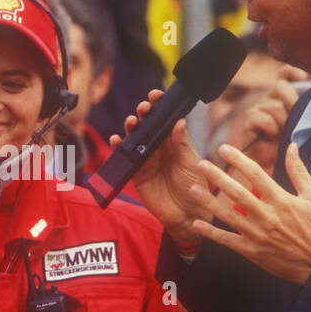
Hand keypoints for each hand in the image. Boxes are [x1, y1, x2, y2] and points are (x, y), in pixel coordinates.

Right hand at [110, 90, 210, 247]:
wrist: (187, 215)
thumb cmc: (195, 187)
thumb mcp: (191, 163)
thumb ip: (182, 143)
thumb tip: (179, 121)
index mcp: (175, 141)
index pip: (166, 119)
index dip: (160, 106)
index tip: (156, 95)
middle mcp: (159, 147)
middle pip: (148, 125)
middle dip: (144, 113)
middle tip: (144, 109)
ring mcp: (146, 159)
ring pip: (134, 138)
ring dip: (131, 127)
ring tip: (131, 122)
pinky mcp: (136, 172)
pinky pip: (124, 157)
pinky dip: (117, 147)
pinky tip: (116, 139)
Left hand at [189, 142, 310, 285]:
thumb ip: (299, 170)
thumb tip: (292, 147)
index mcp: (281, 200)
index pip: (255, 174)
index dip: (238, 159)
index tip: (224, 148)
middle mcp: (266, 215)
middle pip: (236, 192)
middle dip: (217, 177)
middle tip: (201, 165)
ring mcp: (257, 233)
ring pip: (227, 215)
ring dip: (208, 202)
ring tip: (194, 190)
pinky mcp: (251, 250)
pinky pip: (227, 240)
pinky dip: (211, 233)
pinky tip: (197, 224)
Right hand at [238, 65, 310, 173]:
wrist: (273, 164)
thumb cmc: (291, 144)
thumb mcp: (303, 125)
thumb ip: (308, 111)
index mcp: (283, 97)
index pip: (284, 75)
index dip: (291, 71)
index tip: (303, 76)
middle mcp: (269, 99)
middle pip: (280, 86)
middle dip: (292, 100)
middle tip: (297, 116)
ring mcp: (258, 108)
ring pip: (274, 105)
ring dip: (283, 121)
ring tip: (283, 134)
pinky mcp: (249, 120)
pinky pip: (264, 118)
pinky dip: (271, 128)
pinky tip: (270, 136)